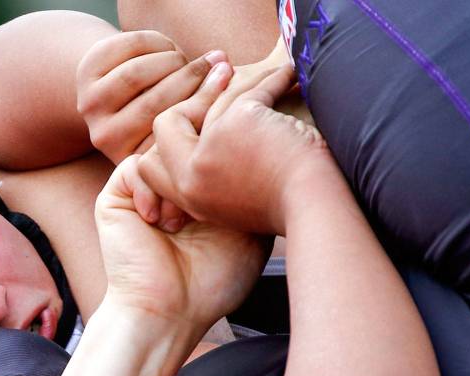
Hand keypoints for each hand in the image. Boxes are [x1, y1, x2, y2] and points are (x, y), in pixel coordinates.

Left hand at [77, 31, 226, 165]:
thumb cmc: (160, 118)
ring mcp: (91, 106)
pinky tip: (167, 48)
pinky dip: (155, 43)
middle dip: (191, 79)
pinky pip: (127, 50)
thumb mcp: (176, 135)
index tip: (229, 86)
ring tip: (189, 59)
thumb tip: (243, 119)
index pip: (169, 136)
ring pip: (138, 75)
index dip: (202, 106)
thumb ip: (198, 131)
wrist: (110, 96)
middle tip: (216, 65)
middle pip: (154, 103)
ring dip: (173, 60)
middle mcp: (105, 138)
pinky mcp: (86, 73)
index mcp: (130, 159)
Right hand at [95, 156, 267, 333]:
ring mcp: (144, 193)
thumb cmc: (213, 283)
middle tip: (206, 205)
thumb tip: (269, 154)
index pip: (211, 149)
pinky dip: (149, 190)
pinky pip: (134, 166)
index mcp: (202, 193)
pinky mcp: (116, 200)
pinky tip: (156, 223)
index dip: (223, 154)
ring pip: (161, 151)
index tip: (232, 181)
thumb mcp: (251, 229)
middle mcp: (173, 189)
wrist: (171, 312)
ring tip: (179, 224)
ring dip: (173, 185)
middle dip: (199, 168)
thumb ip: (255, 190)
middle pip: (187, 142)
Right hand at [140, 66, 330, 234]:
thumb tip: (205, 134)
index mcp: (190, 196)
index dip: (173, 135)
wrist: (315, 209)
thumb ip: (213, 177)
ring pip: (217, 99)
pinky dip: (276, 79)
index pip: (154, 160)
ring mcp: (210, 148)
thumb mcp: (235, 201)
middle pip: (166, 124)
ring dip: (247, 80)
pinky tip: (291, 75)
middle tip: (222, 77)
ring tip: (271, 72)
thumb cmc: (288, 208)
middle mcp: (192, 174)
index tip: (203, 116)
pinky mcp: (237, 123)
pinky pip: (252, 89)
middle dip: (192, 98)